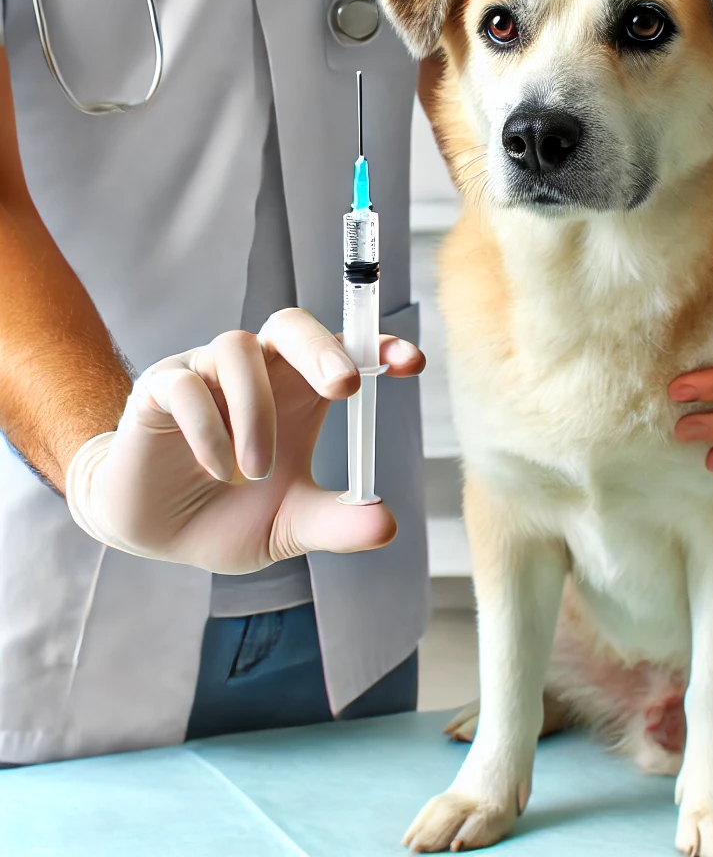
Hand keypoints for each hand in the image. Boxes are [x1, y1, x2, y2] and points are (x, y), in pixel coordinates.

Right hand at [65, 308, 425, 571]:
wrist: (155, 534)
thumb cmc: (228, 516)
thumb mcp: (290, 526)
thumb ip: (336, 523)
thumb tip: (387, 526)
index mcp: (299, 393)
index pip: (343, 351)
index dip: (378, 345)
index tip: (412, 363)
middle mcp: (258, 373)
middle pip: (290, 324)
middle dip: (322, 348)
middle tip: (345, 388)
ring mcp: (207, 375)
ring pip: (237, 348)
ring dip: (256, 411)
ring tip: (255, 471)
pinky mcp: (160, 390)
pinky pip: (185, 385)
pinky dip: (209, 428)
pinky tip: (218, 470)